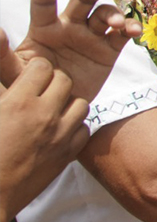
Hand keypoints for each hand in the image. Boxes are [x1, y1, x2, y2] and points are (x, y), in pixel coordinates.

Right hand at [0, 52, 89, 221]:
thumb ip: (2, 81)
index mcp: (18, 102)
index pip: (41, 67)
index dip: (34, 69)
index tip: (28, 76)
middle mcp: (44, 115)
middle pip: (64, 81)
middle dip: (53, 82)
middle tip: (41, 91)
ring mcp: (60, 135)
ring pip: (80, 103)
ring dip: (67, 103)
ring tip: (51, 110)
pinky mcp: (68, 154)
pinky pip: (84, 129)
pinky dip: (74, 127)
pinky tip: (59, 130)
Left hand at [1, 0, 138, 100]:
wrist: (59, 110)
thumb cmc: (32, 89)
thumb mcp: (14, 73)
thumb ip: (2, 54)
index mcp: (44, 29)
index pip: (44, 4)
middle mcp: (69, 27)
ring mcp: (91, 36)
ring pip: (104, 13)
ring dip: (114, 13)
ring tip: (117, 24)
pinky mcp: (108, 49)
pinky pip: (121, 34)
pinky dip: (130, 28)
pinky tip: (134, 31)